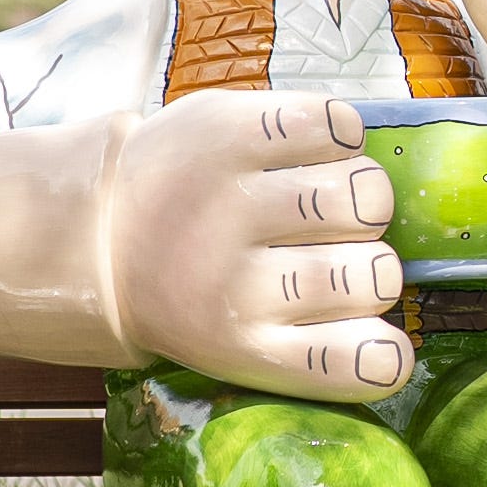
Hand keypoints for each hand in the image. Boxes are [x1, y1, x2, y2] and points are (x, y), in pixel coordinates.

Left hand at [102, 91, 411, 399]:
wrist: (94, 230)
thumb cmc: (189, 294)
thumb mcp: (232, 349)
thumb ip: (310, 350)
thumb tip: (393, 344)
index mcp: (242, 348)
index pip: (365, 362)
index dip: (386, 350)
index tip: (369, 332)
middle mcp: (236, 280)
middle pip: (378, 275)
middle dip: (370, 265)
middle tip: (330, 255)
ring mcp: (230, 199)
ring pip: (367, 196)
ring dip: (360, 197)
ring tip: (324, 202)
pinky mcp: (227, 130)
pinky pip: (336, 125)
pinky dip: (341, 136)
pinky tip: (313, 153)